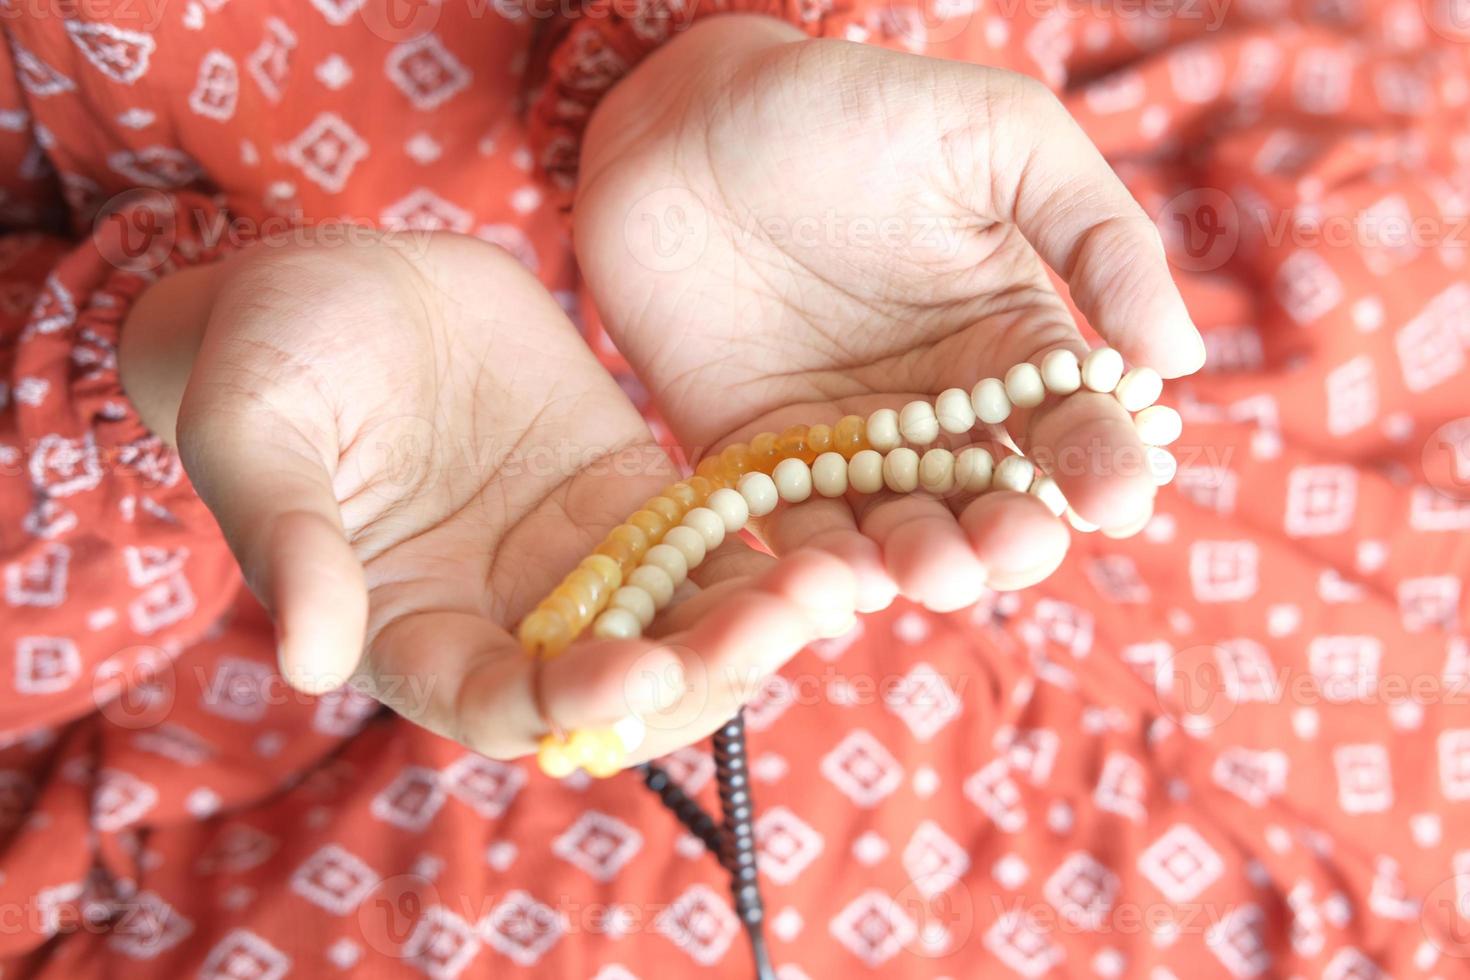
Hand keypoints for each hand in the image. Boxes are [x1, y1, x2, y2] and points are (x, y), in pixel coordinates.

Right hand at [119, 232, 859, 763]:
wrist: (340, 289)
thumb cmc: (268, 364)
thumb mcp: (258, 436)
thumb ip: (290, 541)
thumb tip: (308, 660)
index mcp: (417, 636)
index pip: (501, 704)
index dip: (569, 702)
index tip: (636, 675)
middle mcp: (513, 620)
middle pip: (625, 681)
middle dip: (703, 667)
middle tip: (781, 623)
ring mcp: (585, 561)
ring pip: (687, 620)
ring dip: (760, 616)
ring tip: (833, 579)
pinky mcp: (636, 495)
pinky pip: (713, 540)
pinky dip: (767, 545)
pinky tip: (836, 527)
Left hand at [574, 18, 1204, 610]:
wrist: (686, 116)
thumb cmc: (848, 105)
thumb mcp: (998, 135)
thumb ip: (1097, 233)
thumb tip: (1179, 357)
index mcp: (1008, 340)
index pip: (1074, 426)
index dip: (1103, 468)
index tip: (1115, 495)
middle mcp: (934, 408)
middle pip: (994, 503)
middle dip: (1011, 537)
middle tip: (1008, 541)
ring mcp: (845, 441)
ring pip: (902, 532)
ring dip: (927, 562)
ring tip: (934, 567)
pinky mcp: (757, 459)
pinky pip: (797, 531)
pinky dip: (822, 565)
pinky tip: (847, 577)